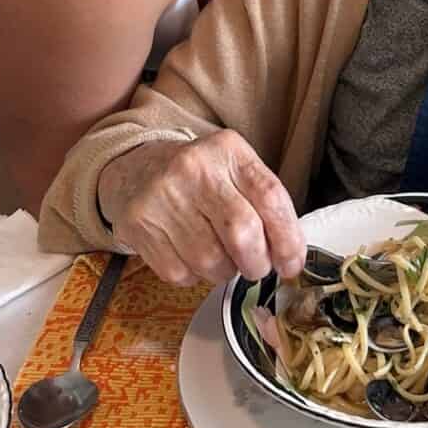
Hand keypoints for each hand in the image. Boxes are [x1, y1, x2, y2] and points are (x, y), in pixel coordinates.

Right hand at [97, 130, 305, 287]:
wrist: (136, 169)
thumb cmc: (199, 177)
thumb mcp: (233, 169)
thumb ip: (263, 203)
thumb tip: (289, 254)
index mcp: (227, 150)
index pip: (270, 196)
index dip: (288, 238)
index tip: (292, 262)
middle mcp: (194, 168)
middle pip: (242, 231)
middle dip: (257, 262)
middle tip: (258, 268)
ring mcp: (163, 196)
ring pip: (211, 260)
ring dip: (225, 271)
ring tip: (221, 258)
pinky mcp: (140, 225)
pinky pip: (180, 273)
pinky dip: (194, 276)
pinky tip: (191, 257)